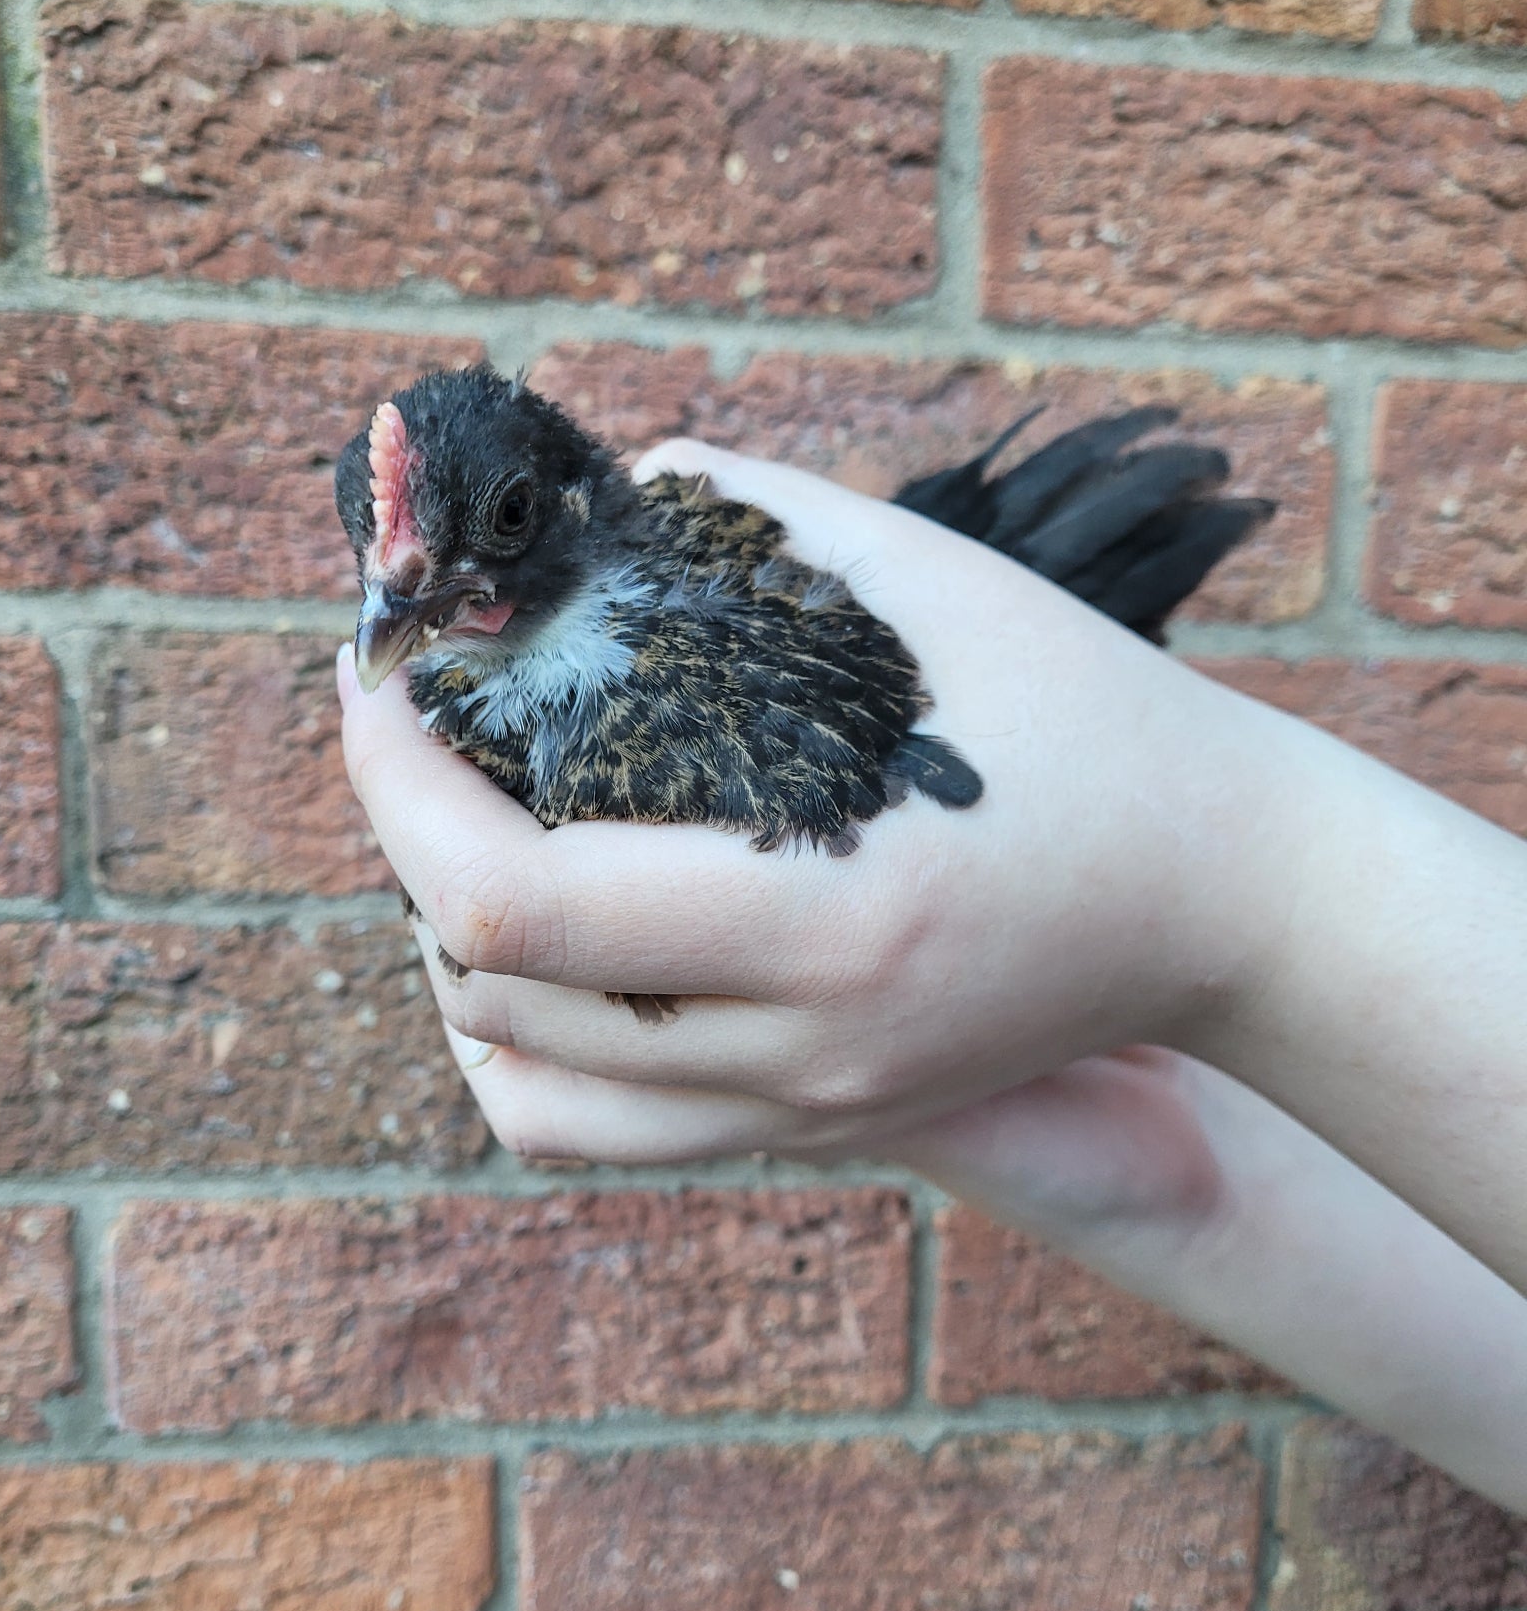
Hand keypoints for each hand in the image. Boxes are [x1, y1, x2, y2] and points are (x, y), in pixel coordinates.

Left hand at [339, 441, 1296, 1166]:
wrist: (1228, 896)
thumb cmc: (1098, 723)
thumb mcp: (941, 585)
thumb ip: (763, 513)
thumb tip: (620, 480)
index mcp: (829, 916)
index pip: (509, 903)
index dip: (394, 783)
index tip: (383, 676)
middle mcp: (802, 1049)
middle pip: (488, 993)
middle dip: (407, 839)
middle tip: (425, 728)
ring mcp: (807, 1109)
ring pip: (521, 1084)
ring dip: (455, 951)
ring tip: (475, 834)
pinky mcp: (816, 1126)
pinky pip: (600, 1130)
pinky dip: (524, 1044)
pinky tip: (549, 946)